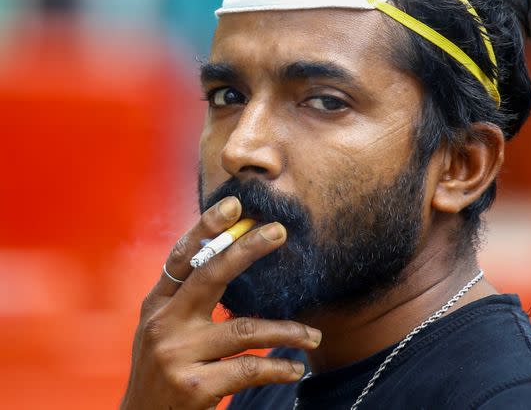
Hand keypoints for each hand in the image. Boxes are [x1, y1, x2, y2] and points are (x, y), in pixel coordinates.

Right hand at [121, 197, 321, 409]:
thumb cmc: (163, 372)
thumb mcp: (163, 331)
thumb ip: (187, 300)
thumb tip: (232, 256)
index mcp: (156, 306)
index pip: (181, 257)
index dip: (206, 227)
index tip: (235, 204)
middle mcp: (163, 325)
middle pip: (211, 275)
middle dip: (247, 249)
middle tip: (279, 231)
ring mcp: (176, 355)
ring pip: (245, 330)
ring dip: (287, 332)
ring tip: (313, 336)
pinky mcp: (194, 386)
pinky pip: (249, 369)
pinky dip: (278, 368)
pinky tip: (296, 368)